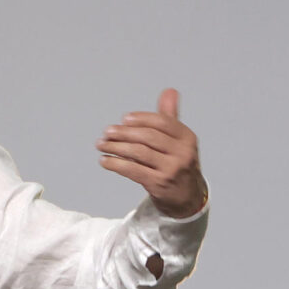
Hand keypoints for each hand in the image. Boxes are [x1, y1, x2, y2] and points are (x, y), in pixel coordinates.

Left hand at [97, 88, 206, 217]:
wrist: (186, 197)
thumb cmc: (177, 163)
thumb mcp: (179, 140)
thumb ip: (170, 117)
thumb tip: (169, 91)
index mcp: (187, 138)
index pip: (162, 122)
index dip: (141, 118)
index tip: (123, 119)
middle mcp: (182, 153)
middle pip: (148, 137)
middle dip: (124, 133)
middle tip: (107, 132)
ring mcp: (171, 169)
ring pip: (138, 153)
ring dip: (116, 147)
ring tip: (101, 144)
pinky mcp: (158, 184)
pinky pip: (132, 170)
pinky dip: (115, 164)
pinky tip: (104, 160)